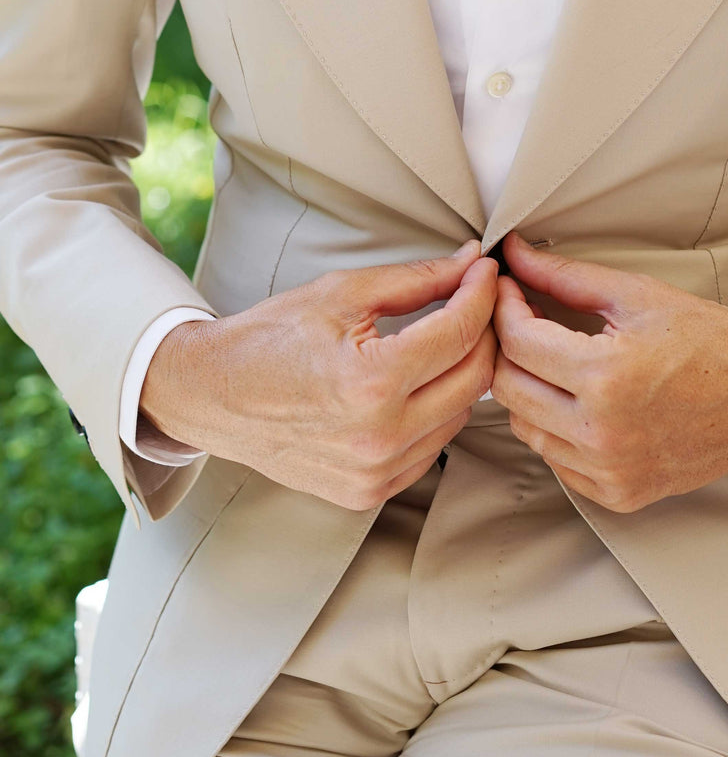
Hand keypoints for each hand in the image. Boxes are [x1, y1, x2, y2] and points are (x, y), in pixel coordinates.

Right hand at [139, 241, 497, 508]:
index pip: (461, 332)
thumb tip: (471, 263)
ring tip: (441, 341)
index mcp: (372, 381)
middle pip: (475, 378)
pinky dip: (435, 414)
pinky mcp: (369, 492)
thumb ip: (417, 280)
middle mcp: (380, 436)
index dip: (482, 294)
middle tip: (473, 301)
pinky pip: (432, 448)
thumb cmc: (270, 338)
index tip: (485, 272)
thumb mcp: (343, 294)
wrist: (212, 395)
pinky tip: (414, 386)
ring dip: (461, 375)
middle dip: (483, 332)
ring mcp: (376, 472)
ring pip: (461, 416)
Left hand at [491, 233, 727, 512]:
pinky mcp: (617, 493)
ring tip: (554, 361)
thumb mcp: (638, 296)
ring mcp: (608, 469)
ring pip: (524, 427)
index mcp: (606, 376)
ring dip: (527, 389)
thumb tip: (514, 254)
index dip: (504, 307)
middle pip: (508, 388)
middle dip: (506, 347)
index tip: (508, 289)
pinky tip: (580, 402)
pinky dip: (556, 428)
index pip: (518, 342)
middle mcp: (602, 431)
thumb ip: (565, 276)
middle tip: (522, 321)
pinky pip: (555, 459)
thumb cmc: (711, 340)